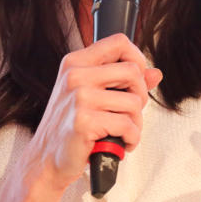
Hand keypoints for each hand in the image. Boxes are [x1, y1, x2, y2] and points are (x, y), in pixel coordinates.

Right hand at [21, 33, 162, 192]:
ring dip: (136, 123)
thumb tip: (155, 73)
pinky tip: (119, 143)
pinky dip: (131, 139)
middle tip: (130, 113)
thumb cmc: (69, 127)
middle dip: (140, 96)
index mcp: (76, 63)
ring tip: (122, 132)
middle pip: (133, 71)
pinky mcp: (84, 121)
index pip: (119, 42)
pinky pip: (127, 125)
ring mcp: (79, 97)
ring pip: (134, 102)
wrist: (45, 159)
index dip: (137, 58)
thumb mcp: (92, 96)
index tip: (137, 79)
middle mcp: (75, 75)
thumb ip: (123, 82)